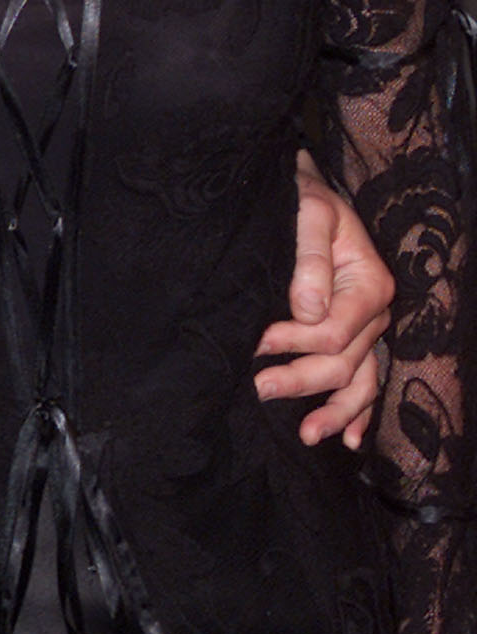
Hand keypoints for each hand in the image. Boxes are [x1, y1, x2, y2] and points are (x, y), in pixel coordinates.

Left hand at [254, 151, 391, 447]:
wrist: (303, 194)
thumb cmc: (303, 199)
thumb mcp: (307, 213)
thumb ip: (309, 259)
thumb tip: (309, 309)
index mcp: (369, 283)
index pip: (336, 331)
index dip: (297, 343)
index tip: (258, 342)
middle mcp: (374, 312)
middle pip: (344, 362)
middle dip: (303, 380)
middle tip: (259, 389)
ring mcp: (366, 329)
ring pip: (358, 381)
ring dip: (333, 411)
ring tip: (306, 434)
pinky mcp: (353, 338)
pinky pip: (365, 382)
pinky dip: (357, 413)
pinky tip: (346, 440)